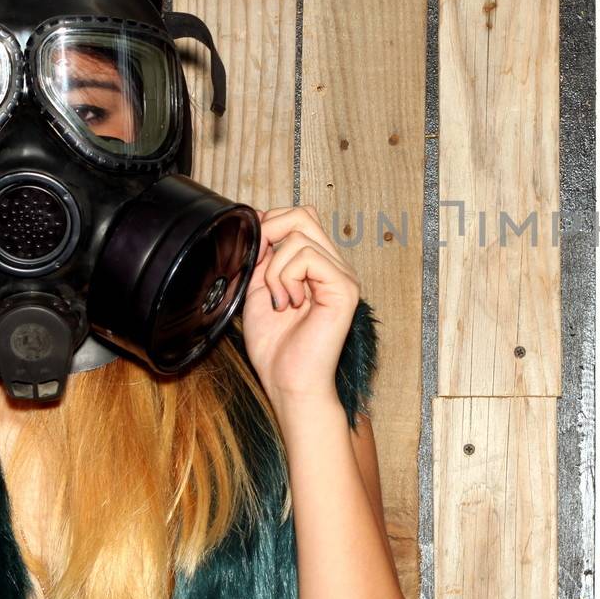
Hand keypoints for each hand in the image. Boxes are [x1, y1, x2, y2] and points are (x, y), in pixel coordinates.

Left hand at [239, 205, 359, 407]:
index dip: (270, 226)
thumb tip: (261, 222)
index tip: (254, 259)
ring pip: (300, 234)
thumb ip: (263, 258)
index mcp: (318, 266)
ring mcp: (344, 276)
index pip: (300, 218)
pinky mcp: (345, 288)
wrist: (289, 383)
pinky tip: (289, 303)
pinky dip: (287, 277)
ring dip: (274, 268)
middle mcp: (336, 266)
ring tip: (278, 300)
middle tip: (260, 271)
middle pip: (302, 215)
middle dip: (269, 234)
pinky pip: (308, 256)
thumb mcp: (258, 290)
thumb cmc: (276, 348)